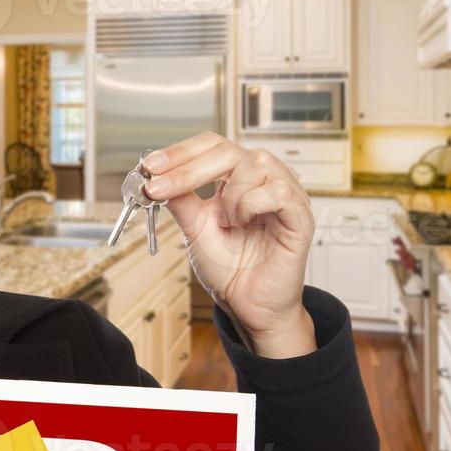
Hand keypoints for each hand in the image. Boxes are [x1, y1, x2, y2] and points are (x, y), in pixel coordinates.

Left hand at [139, 133, 316, 358]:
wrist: (246, 304)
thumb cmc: (229, 267)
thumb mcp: (194, 228)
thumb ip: (180, 199)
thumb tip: (156, 174)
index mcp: (239, 178)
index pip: (212, 146)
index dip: (181, 151)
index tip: (151, 165)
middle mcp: (263, 180)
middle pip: (229, 149)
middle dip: (190, 167)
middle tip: (162, 187)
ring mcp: (285, 195)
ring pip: (257, 163)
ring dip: (230, 193)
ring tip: (226, 221)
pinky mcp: (300, 216)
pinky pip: (279, 190)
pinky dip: (252, 204)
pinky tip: (244, 223)